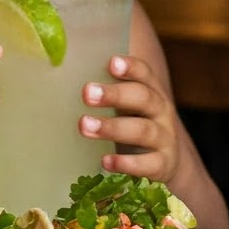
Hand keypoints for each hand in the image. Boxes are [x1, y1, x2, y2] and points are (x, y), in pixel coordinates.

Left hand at [80, 53, 183, 184]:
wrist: (166, 162)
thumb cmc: (133, 124)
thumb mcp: (125, 106)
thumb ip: (104, 92)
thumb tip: (62, 74)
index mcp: (151, 91)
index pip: (144, 74)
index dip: (130, 67)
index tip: (111, 63)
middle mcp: (161, 111)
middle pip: (142, 98)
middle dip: (115, 95)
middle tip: (87, 93)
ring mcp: (164, 139)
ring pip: (142, 130)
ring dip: (113, 128)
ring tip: (84, 125)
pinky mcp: (163, 165)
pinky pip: (147, 164)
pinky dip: (126, 163)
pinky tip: (105, 161)